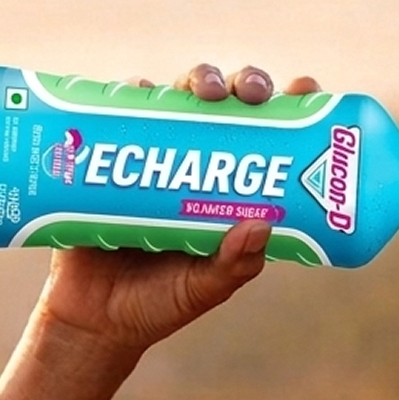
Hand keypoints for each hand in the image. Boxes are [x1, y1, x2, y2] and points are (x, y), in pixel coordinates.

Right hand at [31, 64, 324, 353]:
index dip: (289, 105)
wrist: (93, 320)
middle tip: (253, 93)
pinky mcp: (105, 157)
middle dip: (246, 85)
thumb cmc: (161, 303)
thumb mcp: (207, 287)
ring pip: (179, 97)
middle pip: (228, 104)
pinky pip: (116, 113)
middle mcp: (196, 162)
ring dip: (196, 79)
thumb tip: (260, 224)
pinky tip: (140, 88)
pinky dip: (129, 92)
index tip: (305, 87)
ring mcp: (152, 154)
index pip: (269, 135)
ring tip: (205, 91)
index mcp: (232, 190)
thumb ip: (235, 264)